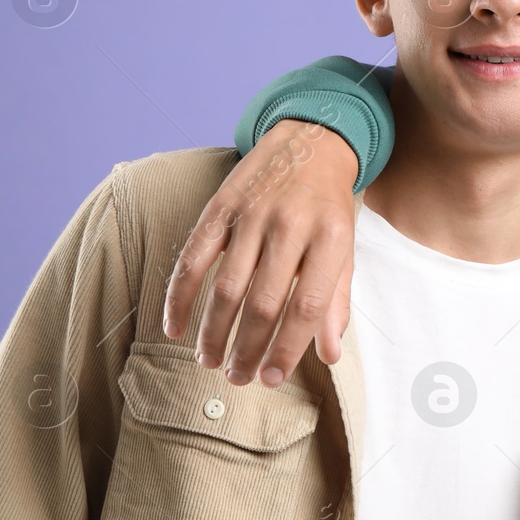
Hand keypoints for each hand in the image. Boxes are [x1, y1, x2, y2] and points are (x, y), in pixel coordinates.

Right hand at [163, 119, 357, 385]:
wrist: (311, 141)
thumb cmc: (329, 208)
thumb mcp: (344, 249)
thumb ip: (335, 302)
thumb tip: (331, 356)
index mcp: (330, 238)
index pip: (306, 305)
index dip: (288, 348)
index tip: (271, 379)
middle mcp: (290, 225)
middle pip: (264, 302)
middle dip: (247, 348)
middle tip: (236, 378)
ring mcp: (252, 214)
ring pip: (226, 286)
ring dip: (213, 331)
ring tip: (209, 362)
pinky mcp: (220, 206)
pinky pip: (193, 258)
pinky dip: (180, 296)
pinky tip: (174, 327)